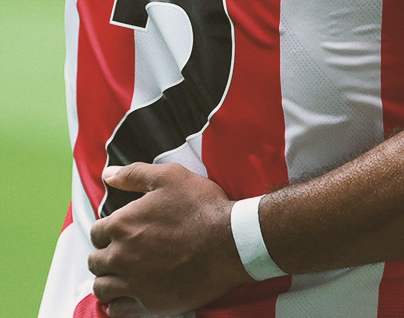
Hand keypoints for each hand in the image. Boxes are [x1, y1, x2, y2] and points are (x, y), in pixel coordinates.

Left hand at [88, 163, 249, 317]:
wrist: (234, 242)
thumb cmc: (203, 207)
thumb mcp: (171, 177)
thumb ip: (135, 174)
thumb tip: (107, 174)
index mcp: (122, 225)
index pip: (96, 233)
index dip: (108, 231)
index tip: (122, 233)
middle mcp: (121, 256)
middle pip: (95, 261)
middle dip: (105, 256)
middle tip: (124, 254)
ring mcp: (134, 282)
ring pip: (102, 288)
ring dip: (108, 280)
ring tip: (122, 276)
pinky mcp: (150, 303)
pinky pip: (118, 310)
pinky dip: (118, 304)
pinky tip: (129, 295)